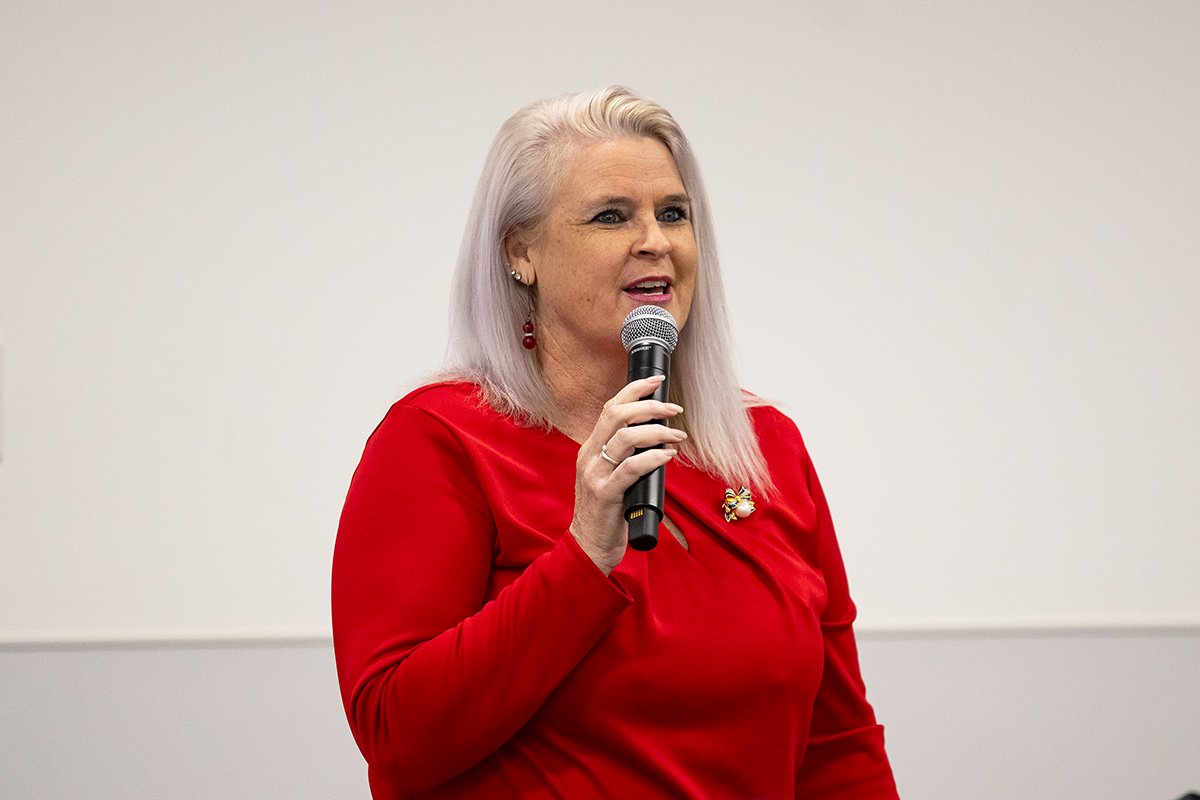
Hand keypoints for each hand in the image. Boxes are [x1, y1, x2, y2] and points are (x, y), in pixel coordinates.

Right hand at [570, 375, 685, 574]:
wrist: (589, 545)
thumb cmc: (606, 511)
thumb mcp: (611, 475)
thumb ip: (625, 456)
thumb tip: (657, 436)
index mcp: (591, 448)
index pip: (611, 408)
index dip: (634, 390)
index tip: (657, 381)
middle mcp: (589, 456)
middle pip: (617, 415)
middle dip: (649, 406)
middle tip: (673, 409)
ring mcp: (595, 475)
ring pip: (625, 438)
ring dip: (656, 431)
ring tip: (676, 436)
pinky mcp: (606, 494)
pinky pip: (632, 468)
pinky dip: (653, 457)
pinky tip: (667, 456)